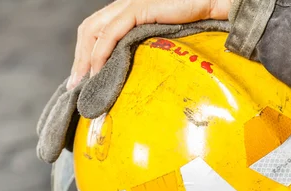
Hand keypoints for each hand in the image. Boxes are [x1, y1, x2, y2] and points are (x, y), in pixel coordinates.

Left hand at [67, 0, 231, 89]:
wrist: (214, 4)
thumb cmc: (196, 23)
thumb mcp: (162, 40)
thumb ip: (145, 48)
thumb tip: (135, 75)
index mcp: (129, 10)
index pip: (96, 29)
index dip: (84, 52)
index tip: (82, 77)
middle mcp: (126, 4)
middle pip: (89, 29)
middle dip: (79, 58)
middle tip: (76, 84)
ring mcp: (131, 5)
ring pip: (94, 30)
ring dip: (85, 58)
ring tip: (84, 82)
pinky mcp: (139, 9)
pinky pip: (111, 33)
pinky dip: (100, 53)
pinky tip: (98, 70)